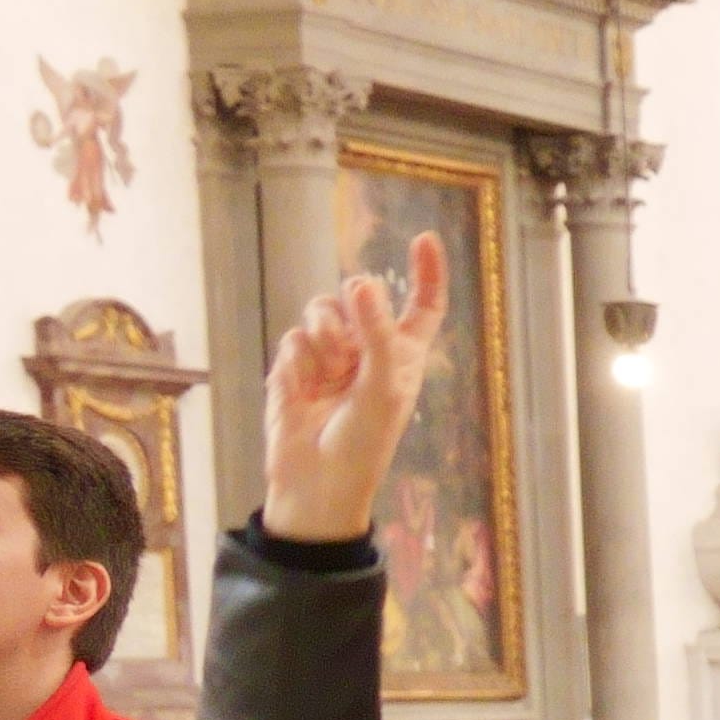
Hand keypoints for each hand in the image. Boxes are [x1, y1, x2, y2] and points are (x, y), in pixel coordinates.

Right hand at [252, 231, 450, 545]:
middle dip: (350, 312)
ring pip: (321, 310)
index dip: (426, 273)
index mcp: (403, 356)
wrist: (315, 481)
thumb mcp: (381, 389)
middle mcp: (368, 349)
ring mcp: (329, 355)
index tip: (422, 238)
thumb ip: (375, 334)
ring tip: (330, 372)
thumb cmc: (363, 444)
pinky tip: (302, 390)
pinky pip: (293, 337)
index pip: (422, 305)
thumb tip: (361, 284)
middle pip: (357, 297)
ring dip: (324, 334)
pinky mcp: (294, 366)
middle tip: (351, 349)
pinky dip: (298, 360)